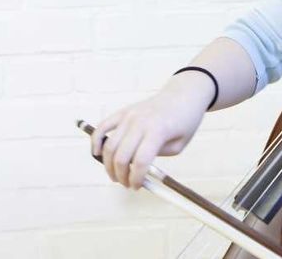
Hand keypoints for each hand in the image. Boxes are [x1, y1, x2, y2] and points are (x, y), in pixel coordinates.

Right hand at [89, 74, 212, 189]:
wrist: (183, 95)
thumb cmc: (184, 122)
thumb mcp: (179, 145)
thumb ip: (157, 159)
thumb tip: (135, 172)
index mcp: (158, 131)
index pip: (140, 161)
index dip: (136, 178)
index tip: (136, 187)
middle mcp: (140, 122)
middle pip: (121, 156)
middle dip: (121, 176)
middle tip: (126, 184)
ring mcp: (129, 115)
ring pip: (110, 145)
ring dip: (109, 165)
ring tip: (116, 175)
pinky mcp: (123, 111)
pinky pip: (103, 126)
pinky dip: (96, 141)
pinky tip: (96, 153)